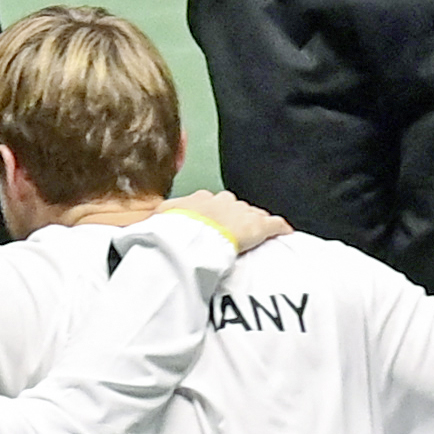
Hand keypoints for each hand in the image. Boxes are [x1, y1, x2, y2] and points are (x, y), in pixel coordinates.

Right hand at [157, 190, 289, 252]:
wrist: (196, 234)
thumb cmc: (176, 229)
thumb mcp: (161, 219)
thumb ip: (159, 218)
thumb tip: (147, 220)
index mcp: (201, 199)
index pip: (212, 202)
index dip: (214, 213)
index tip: (212, 222)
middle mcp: (224, 201)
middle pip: (234, 206)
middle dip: (234, 215)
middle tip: (232, 230)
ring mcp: (243, 213)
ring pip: (252, 214)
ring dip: (253, 222)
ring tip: (255, 233)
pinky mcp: (259, 227)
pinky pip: (274, 225)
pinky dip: (280, 228)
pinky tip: (287, 232)